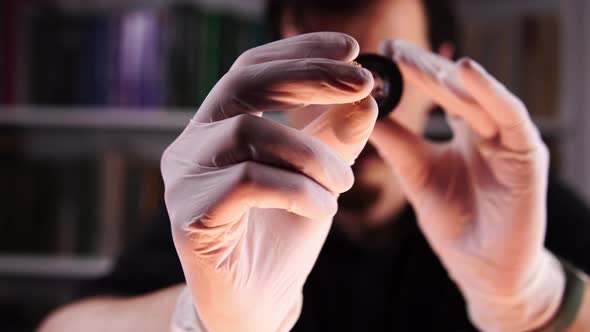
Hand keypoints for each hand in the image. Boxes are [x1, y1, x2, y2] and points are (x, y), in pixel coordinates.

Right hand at [161, 32, 376, 331]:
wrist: (258, 301)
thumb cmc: (283, 233)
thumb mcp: (318, 175)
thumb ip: (336, 135)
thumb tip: (365, 95)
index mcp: (216, 127)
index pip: (251, 70)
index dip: (299, 52)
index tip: (351, 49)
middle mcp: (191, 145)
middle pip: (244, 85)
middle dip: (309, 78)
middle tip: (361, 85)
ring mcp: (184, 180)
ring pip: (249, 133)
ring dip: (312, 153)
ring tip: (344, 183)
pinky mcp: (189, 217)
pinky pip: (249, 183)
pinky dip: (299, 190)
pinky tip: (324, 210)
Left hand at [371, 40, 564, 330]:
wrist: (482, 268)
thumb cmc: (453, 222)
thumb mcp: (417, 175)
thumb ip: (397, 143)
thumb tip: (362, 110)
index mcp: (464, 131)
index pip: (439, 91)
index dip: (412, 72)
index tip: (382, 54)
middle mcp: (487, 129)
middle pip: (456, 88)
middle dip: (424, 67)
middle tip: (393, 49)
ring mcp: (508, 138)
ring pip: (478, 96)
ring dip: (447, 75)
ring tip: (414, 58)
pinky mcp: (528, 153)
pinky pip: (510, 114)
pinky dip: (490, 91)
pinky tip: (464, 71)